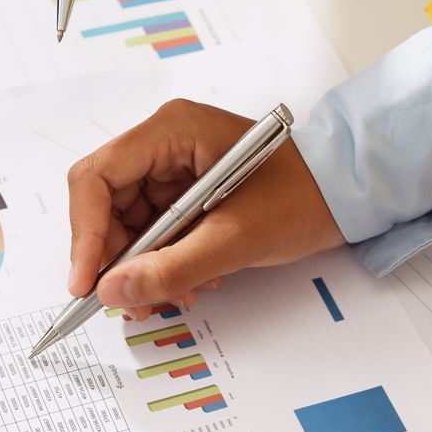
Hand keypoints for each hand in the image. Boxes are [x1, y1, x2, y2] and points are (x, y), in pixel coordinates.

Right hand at [66, 99, 344, 309]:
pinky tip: (191, 281)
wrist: (346, 197)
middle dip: (117, 258)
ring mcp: (174, 168)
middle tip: (131, 301)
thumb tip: (113, 291)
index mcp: (172, 130)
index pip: (98, 177)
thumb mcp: (237, 238)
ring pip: (127, 225)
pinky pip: (153, 232)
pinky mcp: (185, 192)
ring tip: (173, 295)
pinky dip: (163, 263)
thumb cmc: (303, 197)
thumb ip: (172, 267)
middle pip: (107, 204)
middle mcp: (165, 143)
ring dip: (143, 268)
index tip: (86, 284)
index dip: (85, 233)